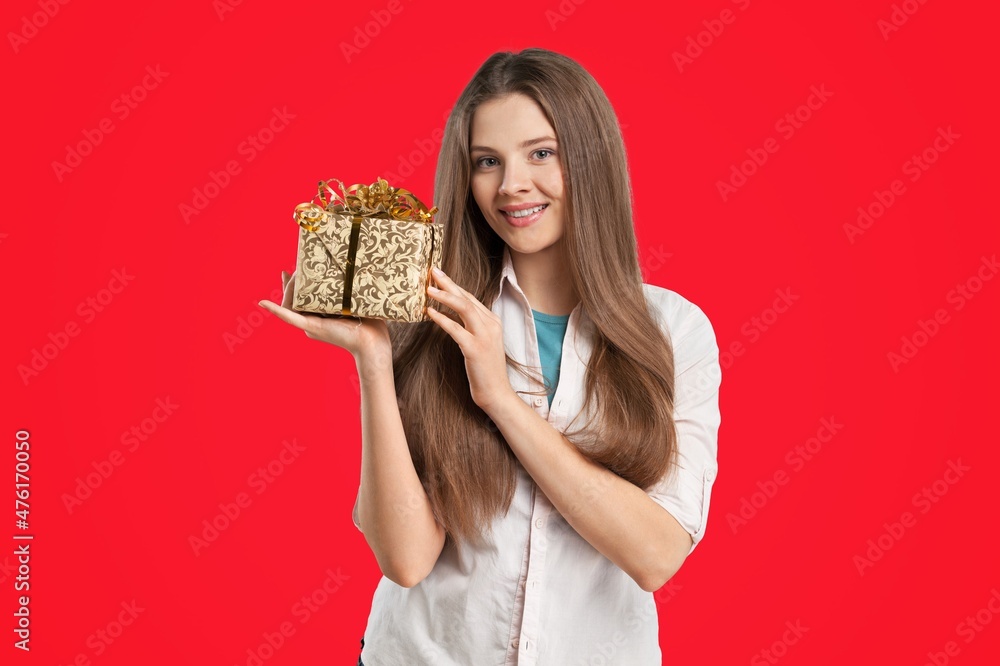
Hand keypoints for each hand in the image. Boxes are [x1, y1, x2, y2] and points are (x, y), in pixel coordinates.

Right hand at [258, 270, 388, 357]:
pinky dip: (276, 310)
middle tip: (295, 268)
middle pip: (294, 298)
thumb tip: (351, 272)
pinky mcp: (311, 327)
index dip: (293, 285)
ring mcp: (310, 324)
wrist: (373, 342)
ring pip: (290, 303)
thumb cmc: (370, 324)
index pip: (301, 298)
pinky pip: (289, 317)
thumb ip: (348, 289)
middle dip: (292, 282)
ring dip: (288, 287)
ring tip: (291, 274)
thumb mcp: (356, 301)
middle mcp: (312, 320)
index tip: (290, 271)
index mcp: (321, 316)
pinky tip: (263, 303)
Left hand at [425, 267, 512, 412]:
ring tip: (428, 288)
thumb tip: (449, 313)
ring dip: (445, 296)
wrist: (496, 392)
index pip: (471, 298)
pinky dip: (442, 319)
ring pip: (464, 308)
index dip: (454, 286)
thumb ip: (470, 326)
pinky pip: (455, 329)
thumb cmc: (485, 369)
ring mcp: (484, 336)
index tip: (439, 276)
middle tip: (432, 271)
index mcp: (493, 321)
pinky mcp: (475, 349)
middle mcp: (491, 325)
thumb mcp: (480, 342)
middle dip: (449, 283)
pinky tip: (429, 312)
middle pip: (467, 298)